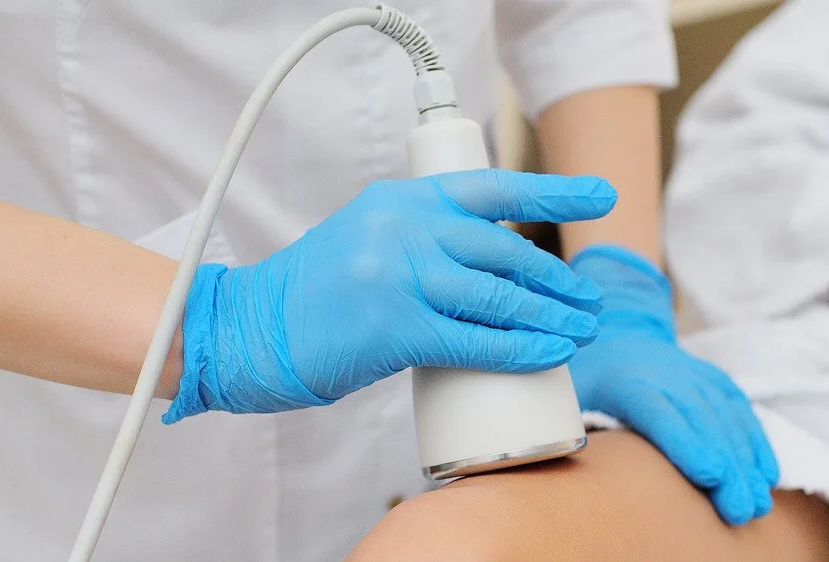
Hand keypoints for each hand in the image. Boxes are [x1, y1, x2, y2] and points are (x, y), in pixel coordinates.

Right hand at [163, 168, 616, 421]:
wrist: (253, 327)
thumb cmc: (314, 291)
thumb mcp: (367, 238)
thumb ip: (420, 239)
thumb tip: (488, 267)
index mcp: (400, 199)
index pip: (491, 186)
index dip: (552, 190)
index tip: (600, 195)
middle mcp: (403, 227)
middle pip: (504, 248)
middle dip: (557, 279)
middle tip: (589, 299)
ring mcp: (398, 276)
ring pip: (498, 295)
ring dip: (551, 315)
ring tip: (582, 327)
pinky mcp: (394, 328)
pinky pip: (476, 340)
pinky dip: (520, 350)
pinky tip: (549, 354)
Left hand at [568, 245, 778, 525]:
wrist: (615, 330)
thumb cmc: (585, 375)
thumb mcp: (564, 393)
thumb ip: (567, 423)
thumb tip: (562, 453)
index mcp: (624, 380)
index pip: (658, 412)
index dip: (685, 442)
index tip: (709, 474)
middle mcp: (664, 373)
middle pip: (699, 421)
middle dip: (726, 466)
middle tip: (739, 509)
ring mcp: (691, 373)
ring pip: (725, 417)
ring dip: (745, 461)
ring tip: (753, 503)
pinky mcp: (710, 378)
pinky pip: (737, 408)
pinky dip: (753, 440)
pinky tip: (763, 474)